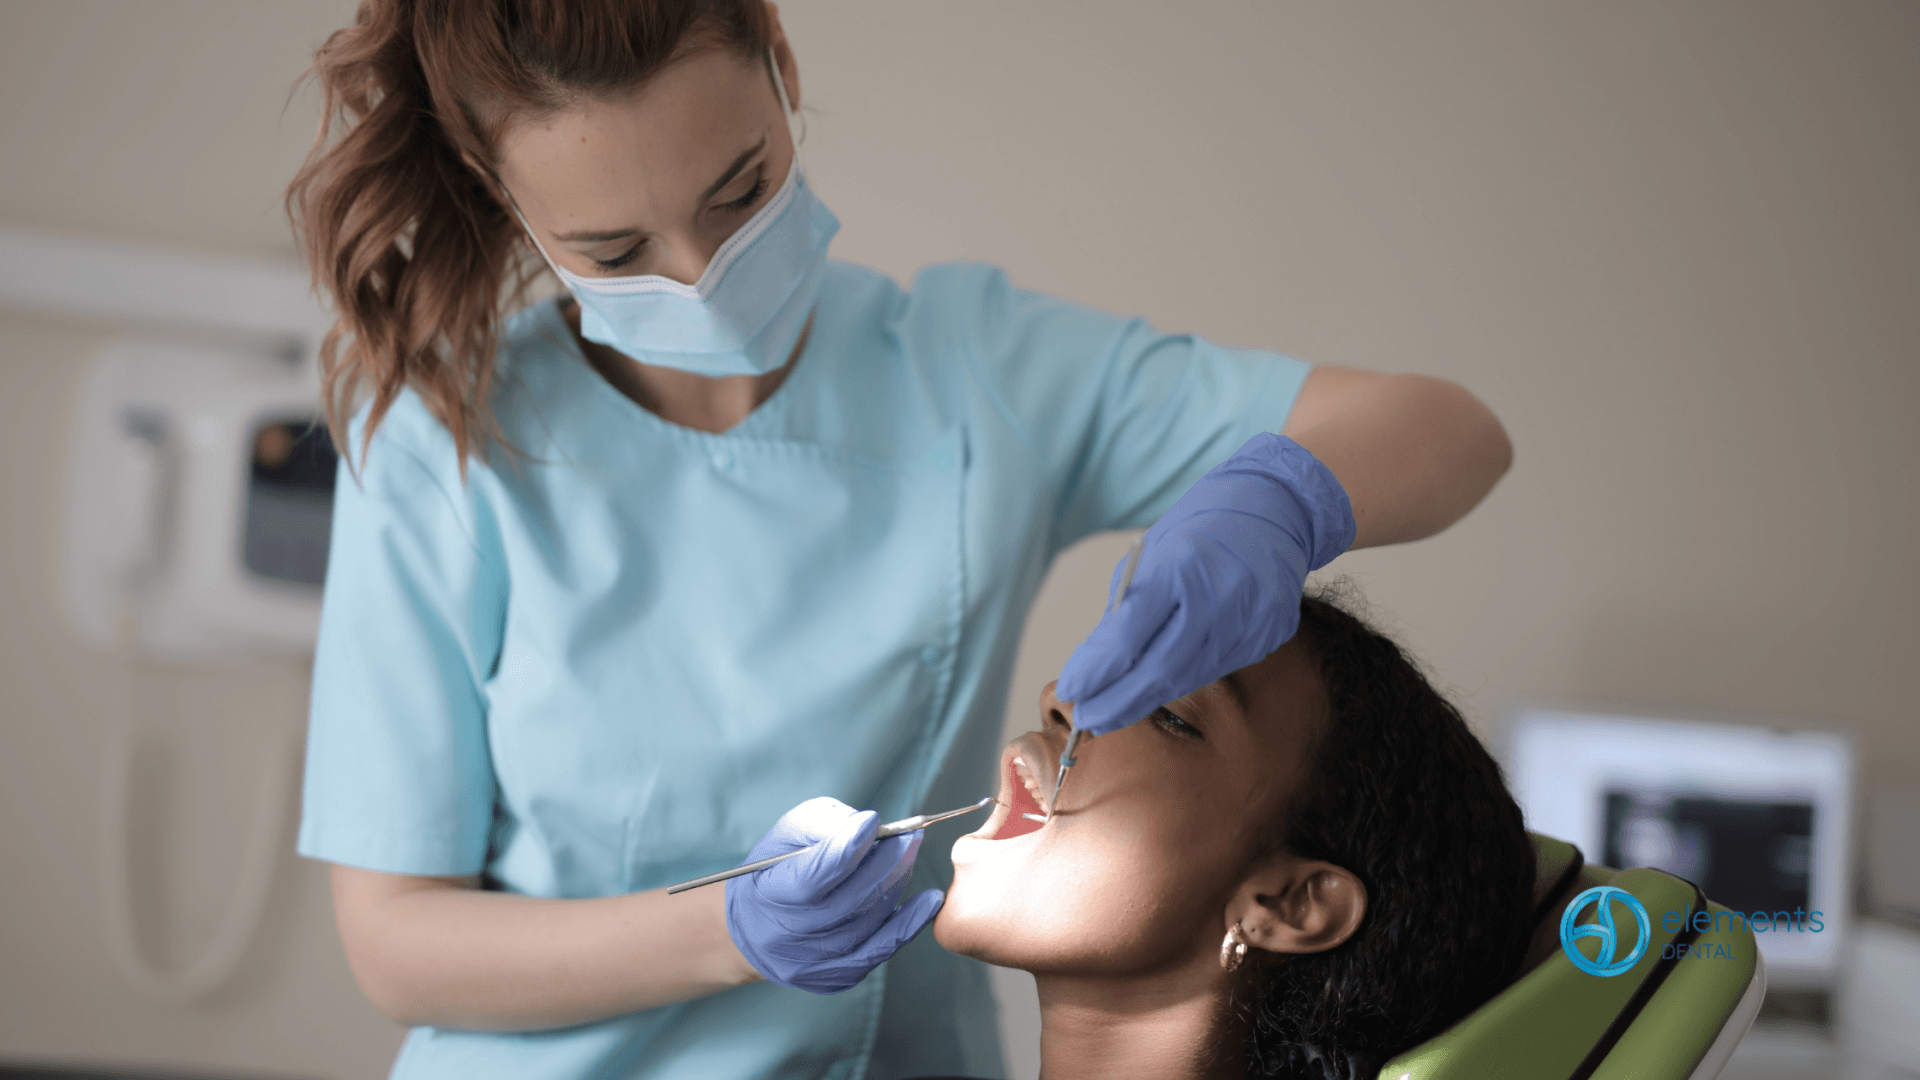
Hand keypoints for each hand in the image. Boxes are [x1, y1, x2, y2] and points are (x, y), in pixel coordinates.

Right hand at [724, 797, 942, 993]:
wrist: (758, 928)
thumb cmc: (777, 869)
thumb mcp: (787, 837)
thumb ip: (824, 825)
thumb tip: (869, 827)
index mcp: (770, 895)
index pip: (813, 875)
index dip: (846, 848)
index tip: (873, 822)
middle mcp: (789, 936)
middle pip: (849, 899)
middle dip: (886, 862)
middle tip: (909, 836)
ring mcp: (814, 962)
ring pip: (869, 921)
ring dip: (897, 883)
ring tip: (908, 854)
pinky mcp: (837, 976)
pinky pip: (881, 949)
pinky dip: (910, 923)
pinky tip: (930, 900)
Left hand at [1056, 433, 1354, 734]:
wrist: (1276, 506)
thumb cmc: (1203, 526)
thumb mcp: (1153, 555)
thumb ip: (1128, 609)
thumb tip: (1098, 664)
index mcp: (1179, 568)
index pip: (1127, 637)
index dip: (1095, 671)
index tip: (1070, 690)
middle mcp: (1218, 599)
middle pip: (1159, 671)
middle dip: (1117, 702)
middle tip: (1087, 719)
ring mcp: (1249, 621)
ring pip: (1188, 677)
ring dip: (1146, 699)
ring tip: (1112, 711)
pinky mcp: (1269, 635)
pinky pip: (1216, 667)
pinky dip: (1182, 679)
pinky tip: (1158, 686)